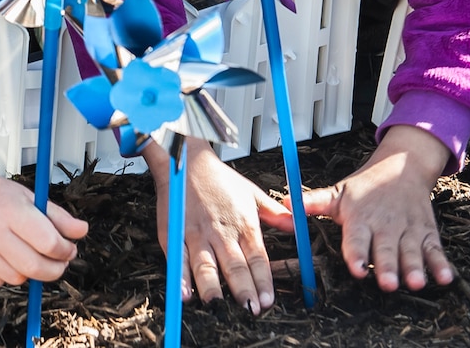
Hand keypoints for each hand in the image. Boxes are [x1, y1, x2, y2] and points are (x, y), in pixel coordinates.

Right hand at [0, 125, 87, 285]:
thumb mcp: (29, 196)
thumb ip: (57, 216)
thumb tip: (81, 231)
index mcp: (10, 211)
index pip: (49, 243)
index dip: (65, 250)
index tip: (68, 249)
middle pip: (36, 268)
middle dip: (54, 269)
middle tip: (58, 261)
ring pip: (18, 279)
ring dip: (29, 271)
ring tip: (25, 252)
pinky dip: (7, 274)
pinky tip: (4, 256)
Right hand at [148, 138, 290, 313]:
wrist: (185, 160)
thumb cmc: (218, 178)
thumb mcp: (251, 192)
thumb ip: (274, 213)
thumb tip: (296, 226)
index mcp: (243, 224)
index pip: (257, 258)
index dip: (263, 281)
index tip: (268, 301)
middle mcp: (221, 232)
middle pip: (234, 266)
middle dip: (243, 290)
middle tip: (250, 310)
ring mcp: (196, 234)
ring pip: (206, 265)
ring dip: (212, 287)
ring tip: (218, 305)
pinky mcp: (174, 234)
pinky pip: (178, 259)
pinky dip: (181, 277)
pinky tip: (184, 294)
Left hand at [301, 124, 453, 291]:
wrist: (402, 167)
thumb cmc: (365, 188)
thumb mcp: (338, 192)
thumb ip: (313, 202)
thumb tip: (285, 203)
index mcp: (360, 218)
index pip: (356, 239)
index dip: (355, 253)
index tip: (355, 267)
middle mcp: (385, 226)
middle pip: (385, 250)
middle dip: (386, 266)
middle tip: (387, 282)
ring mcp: (407, 230)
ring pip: (411, 252)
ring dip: (414, 267)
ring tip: (415, 282)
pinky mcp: (426, 233)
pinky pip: (435, 250)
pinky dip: (441, 264)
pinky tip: (445, 277)